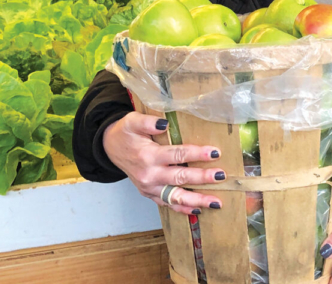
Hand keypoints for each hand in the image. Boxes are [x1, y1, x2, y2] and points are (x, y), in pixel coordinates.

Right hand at [103, 112, 224, 213]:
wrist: (109, 148)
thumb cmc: (125, 133)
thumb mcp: (132, 121)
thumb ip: (147, 122)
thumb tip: (164, 123)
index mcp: (148, 156)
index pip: (177, 155)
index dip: (197, 154)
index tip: (215, 152)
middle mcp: (150, 175)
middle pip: (180, 178)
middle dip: (202, 178)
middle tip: (221, 176)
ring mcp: (150, 187)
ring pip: (176, 197)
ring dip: (197, 200)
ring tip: (217, 202)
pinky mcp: (149, 194)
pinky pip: (168, 204)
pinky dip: (183, 209)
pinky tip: (199, 210)